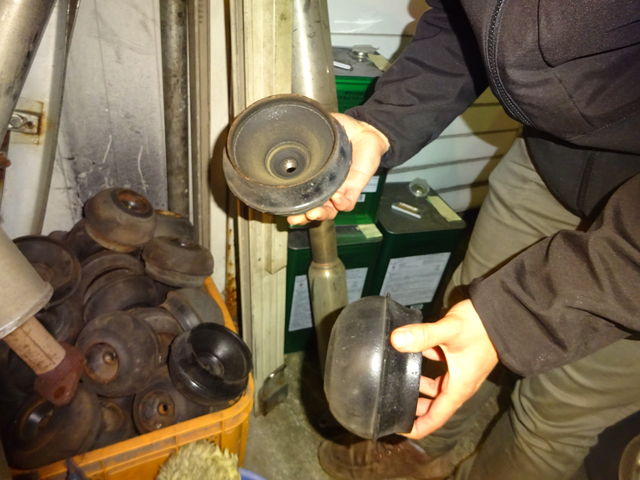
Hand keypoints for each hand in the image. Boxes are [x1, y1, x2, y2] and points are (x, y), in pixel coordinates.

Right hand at [286, 113, 389, 224]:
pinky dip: (342, 203)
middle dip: (303, 216)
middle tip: (295, 217)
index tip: (282, 209)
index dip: (292, 205)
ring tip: (313, 212)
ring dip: (321, 213)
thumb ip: (307, 131)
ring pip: (331, 210)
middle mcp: (327, 187)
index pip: (302, 197)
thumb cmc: (342, 132)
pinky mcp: (356, 187)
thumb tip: (290, 122)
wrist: (365, 130)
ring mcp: (341, 189)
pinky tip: (336, 198)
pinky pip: (349, 201)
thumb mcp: (320, 130)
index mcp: (315, 176)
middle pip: (313, 209)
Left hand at [390, 299, 498, 438]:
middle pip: (435, 405)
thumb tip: (396, 340)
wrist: (505, 310)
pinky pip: (440, 369)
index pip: (436, 418)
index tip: (398, 429)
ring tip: (398, 382)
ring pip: (437, 386)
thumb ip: (423, 335)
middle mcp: (461, 383)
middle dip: (415, 409)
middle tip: (393, 407)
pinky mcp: (461, 356)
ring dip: (419, 387)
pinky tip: (412, 353)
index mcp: (459, 387)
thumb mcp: (449, 331)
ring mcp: (462, 370)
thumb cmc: (481, 324)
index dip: (417, 427)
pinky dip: (425, 365)